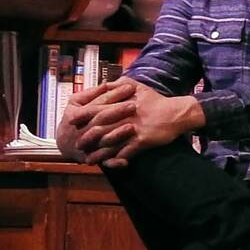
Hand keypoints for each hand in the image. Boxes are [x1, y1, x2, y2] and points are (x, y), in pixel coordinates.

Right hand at [56, 79, 130, 160]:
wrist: (65, 143)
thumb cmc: (74, 118)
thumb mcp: (75, 103)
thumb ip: (90, 93)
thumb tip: (106, 83)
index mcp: (75, 115)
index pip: (96, 104)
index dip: (113, 96)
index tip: (129, 88)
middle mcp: (82, 130)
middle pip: (100, 120)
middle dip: (117, 112)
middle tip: (134, 105)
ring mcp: (88, 145)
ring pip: (103, 140)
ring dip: (117, 135)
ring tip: (132, 127)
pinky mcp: (94, 158)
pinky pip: (105, 161)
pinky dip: (114, 162)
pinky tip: (125, 161)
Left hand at [70, 79, 204, 168]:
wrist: (177, 113)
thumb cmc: (157, 100)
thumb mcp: (137, 86)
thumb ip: (118, 85)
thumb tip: (103, 83)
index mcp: (120, 104)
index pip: (95, 111)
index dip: (83, 119)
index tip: (71, 124)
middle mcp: (124, 117)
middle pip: (99, 129)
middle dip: (87, 139)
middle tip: (76, 147)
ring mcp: (132, 130)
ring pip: (110, 144)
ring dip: (99, 154)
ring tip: (89, 160)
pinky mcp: (142, 141)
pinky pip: (126, 153)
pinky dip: (116, 160)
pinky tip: (110, 165)